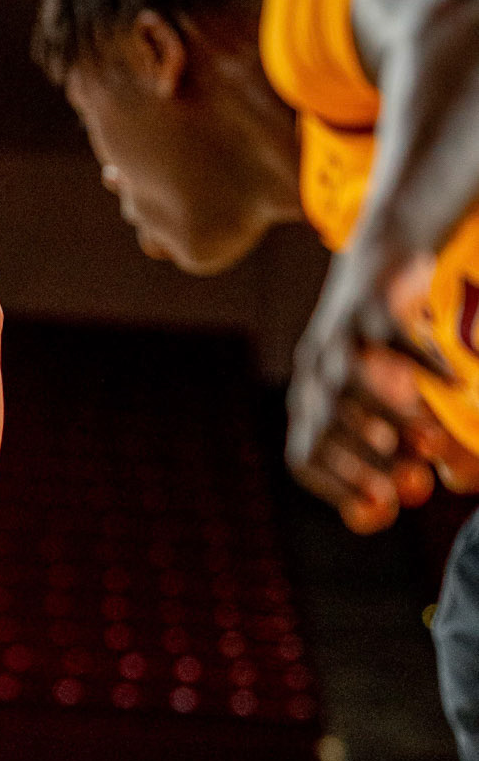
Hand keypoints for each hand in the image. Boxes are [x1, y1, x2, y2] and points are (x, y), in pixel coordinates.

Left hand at [287, 242, 453, 531]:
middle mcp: (313, 373)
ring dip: (394, 420)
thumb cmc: (386, 341)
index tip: (379, 506)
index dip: (337, 486)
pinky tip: (457, 382)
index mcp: (310, 400)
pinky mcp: (368, 305)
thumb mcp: (381, 397)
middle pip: (324, 430)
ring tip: (434, 441)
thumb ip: (388, 449)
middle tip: (412, 485)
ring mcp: (336, 337)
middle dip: (367, 463)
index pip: (304, 458)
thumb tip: (396, 504)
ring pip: (352, 388)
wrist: (383, 253)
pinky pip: (395, 342)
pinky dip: (426, 367)